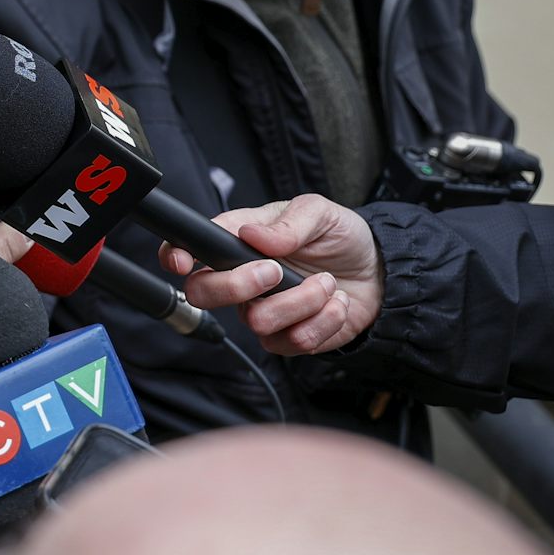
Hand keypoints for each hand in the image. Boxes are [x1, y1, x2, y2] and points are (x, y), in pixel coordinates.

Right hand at [159, 195, 384, 355]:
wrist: (378, 272)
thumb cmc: (339, 237)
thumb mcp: (319, 212)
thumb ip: (289, 222)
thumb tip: (254, 236)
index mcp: (237, 242)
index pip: (189, 250)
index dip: (175, 256)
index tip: (183, 261)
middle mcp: (241, 280)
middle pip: (202, 294)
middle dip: (239, 284)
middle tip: (276, 270)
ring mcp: (261, 311)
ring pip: (256, 321)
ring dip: (302, 300)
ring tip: (327, 283)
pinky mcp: (287, 337)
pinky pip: (291, 341)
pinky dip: (323, 320)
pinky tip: (335, 304)